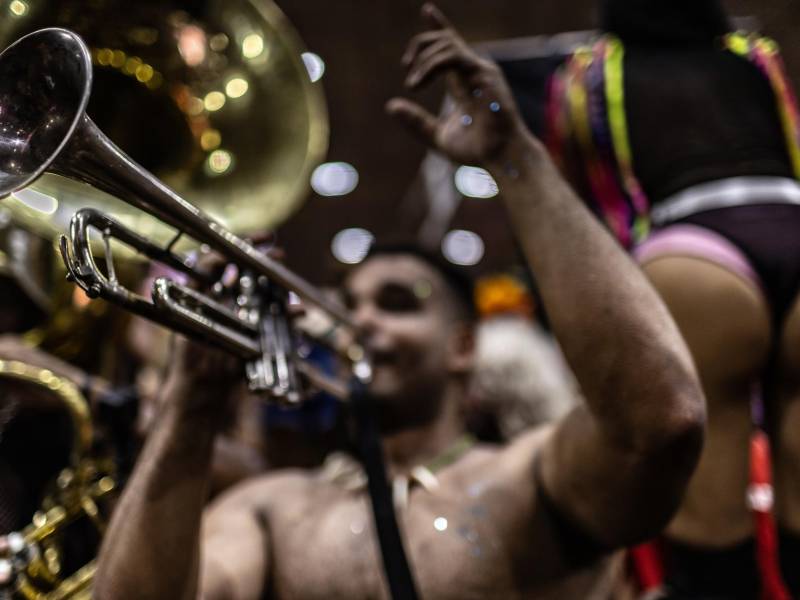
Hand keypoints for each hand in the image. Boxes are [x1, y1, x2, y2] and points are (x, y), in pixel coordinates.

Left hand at [387, 3, 526, 165]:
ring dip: (423, 61)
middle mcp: (473, 71)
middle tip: (406, 67)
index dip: (439, 25)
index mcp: (464, 81)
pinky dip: (432, 65)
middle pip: (445, 39)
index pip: (451, 45)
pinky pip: (453, 56)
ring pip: (446, 45)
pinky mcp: (484, 74)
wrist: (501, 159)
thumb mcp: (438, 135)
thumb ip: (416, 121)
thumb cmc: (478, 150)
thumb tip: (390, 106)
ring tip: (412, 85)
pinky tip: (418, 83)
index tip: (427, 10)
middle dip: (420, 45)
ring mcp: (480, 70)